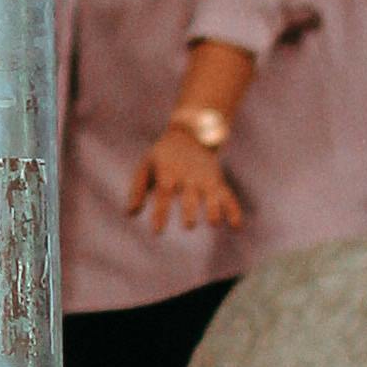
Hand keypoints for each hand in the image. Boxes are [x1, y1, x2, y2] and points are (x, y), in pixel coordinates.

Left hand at [127, 121, 245, 231]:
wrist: (190, 134)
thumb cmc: (162, 157)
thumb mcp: (146, 166)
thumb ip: (138, 189)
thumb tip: (130, 213)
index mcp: (168, 171)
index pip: (164, 192)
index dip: (161, 211)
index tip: (157, 231)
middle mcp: (188, 176)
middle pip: (190, 194)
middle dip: (191, 209)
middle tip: (189, 226)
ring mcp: (205, 179)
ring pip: (212, 194)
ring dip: (214, 209)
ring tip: (213, 223)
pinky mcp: (217, 182)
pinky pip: (228, 195)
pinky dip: (233, 209)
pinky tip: (236, 226)